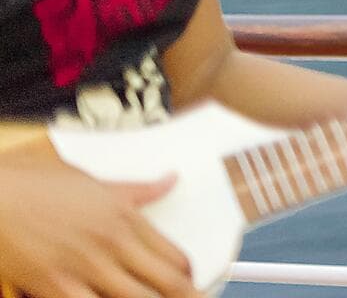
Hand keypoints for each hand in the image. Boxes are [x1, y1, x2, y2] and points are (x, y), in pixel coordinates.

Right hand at [0, 135, 197, 297]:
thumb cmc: (36, 186)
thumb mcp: (95, 182)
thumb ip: (138, 190)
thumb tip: (170, 181)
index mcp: (125, 219)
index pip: (175, 257)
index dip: (189, 277)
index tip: (189, 284)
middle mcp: (112, 245)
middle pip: (167, 284)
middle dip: (184, 296)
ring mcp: (85, 269)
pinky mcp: (55, 287)